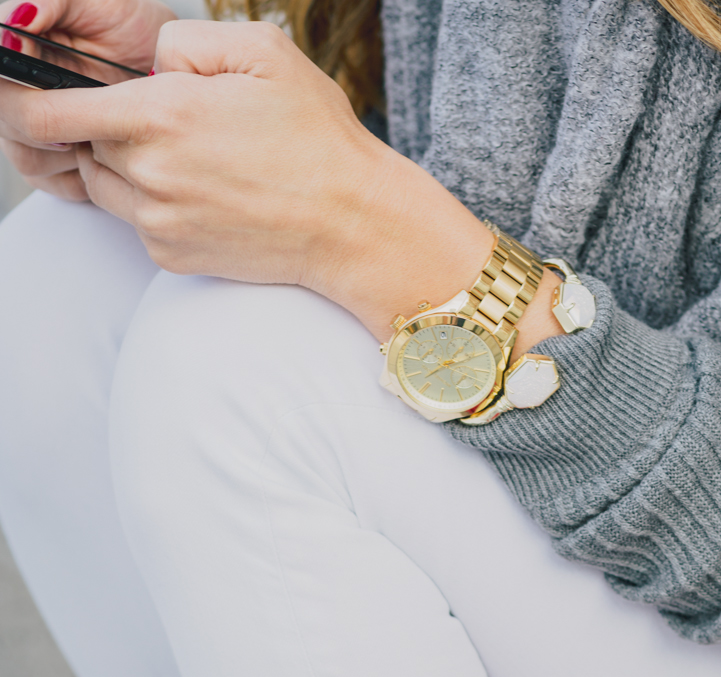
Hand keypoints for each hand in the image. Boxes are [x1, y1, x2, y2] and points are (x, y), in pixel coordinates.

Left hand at [0, 17, 562, 348]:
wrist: (353, 226)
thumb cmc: (317, 139)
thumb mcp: (262, 52)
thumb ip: (186, 41)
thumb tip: (150, 59)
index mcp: (159, 116)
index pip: (49, 111)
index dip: (27, 98)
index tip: (27, 89)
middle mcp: (148, 175)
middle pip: (78, 145)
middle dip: (99, 127)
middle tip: (158, 120)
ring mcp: (158, 224)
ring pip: (102, 185)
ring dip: (124, 166)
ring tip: (185, 156)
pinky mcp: (172, 257)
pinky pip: (137, 222)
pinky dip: (153, 204)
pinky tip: (205, 192)